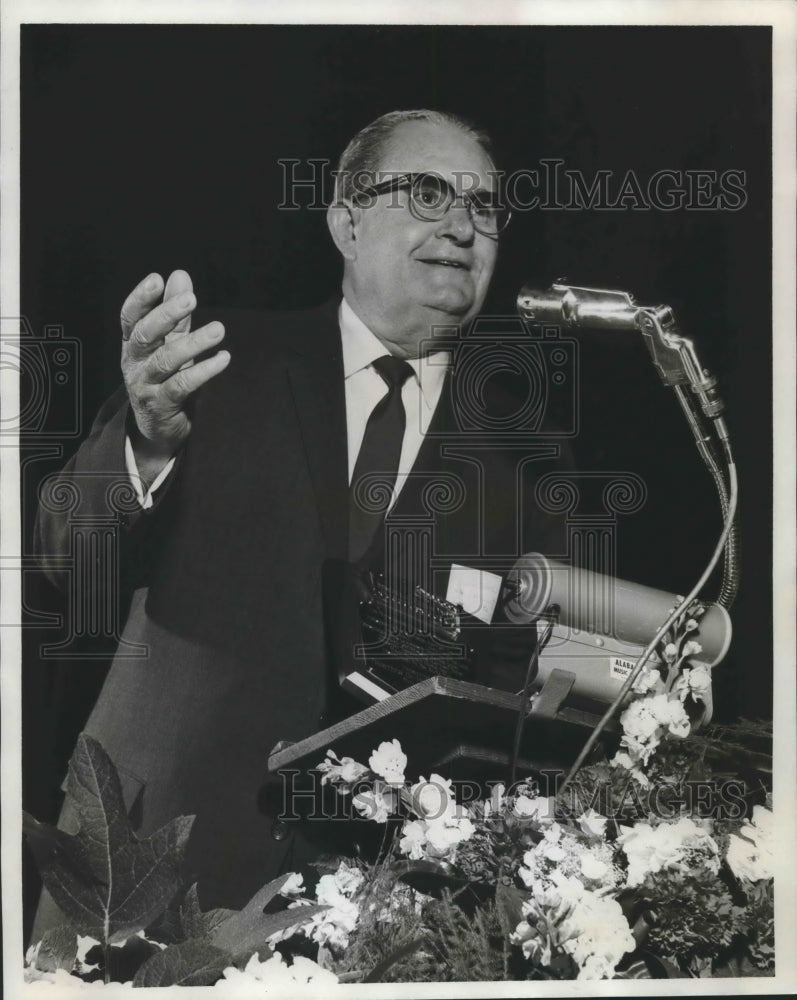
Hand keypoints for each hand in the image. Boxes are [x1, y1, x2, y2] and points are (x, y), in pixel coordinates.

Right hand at [120, 270, 228, 479]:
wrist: (157, 429)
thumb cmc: (164, 378)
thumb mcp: (168, 344)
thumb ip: (176, 314)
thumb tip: (180, 275)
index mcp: (132, 345)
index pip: (130, 317)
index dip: (141, 298)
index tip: (157, 279)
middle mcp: (134, 363)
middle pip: (145, 335)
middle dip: (167, 315)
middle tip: (191, 299)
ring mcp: (145, 385)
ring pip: (166, 361)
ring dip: (194, 343)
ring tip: (219, 329)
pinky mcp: (161, 406)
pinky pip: (182, 385)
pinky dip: (204, 371)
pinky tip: (223, 359)